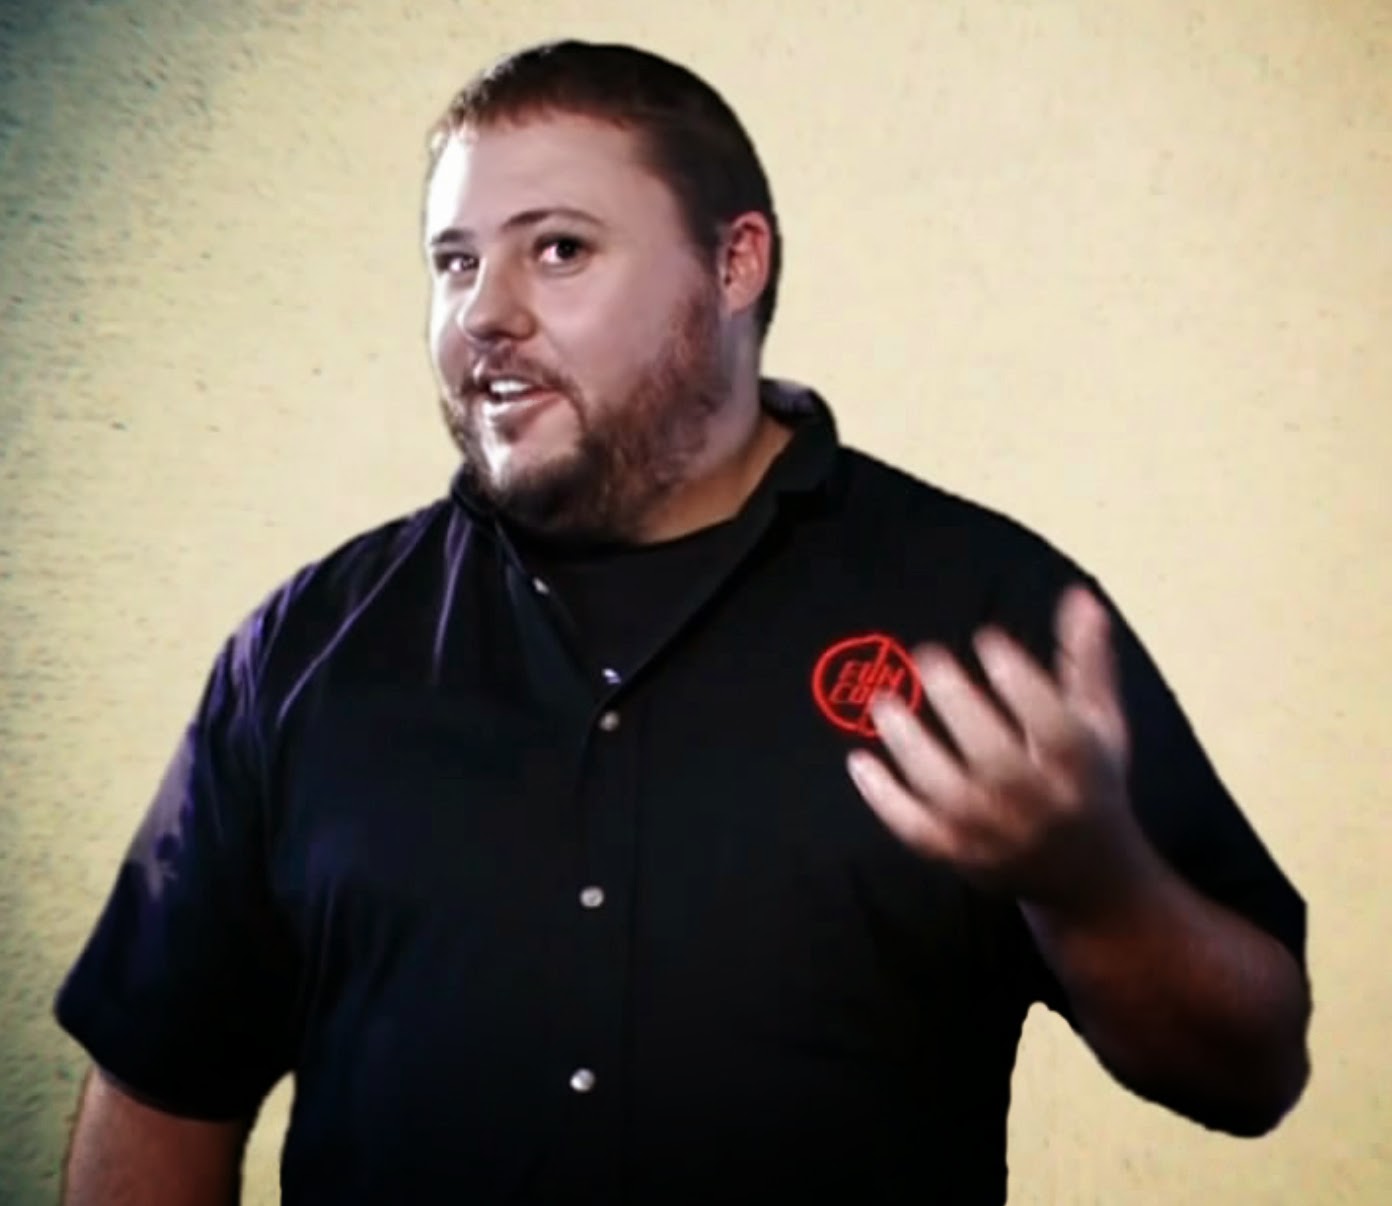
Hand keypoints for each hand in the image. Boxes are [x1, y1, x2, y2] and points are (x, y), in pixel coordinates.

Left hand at [846, 586, 1146, 913]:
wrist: (1092, 886)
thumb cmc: (1090, 786)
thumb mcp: (1100, 726)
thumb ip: (1085, 664)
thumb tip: (1079, 597)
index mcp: (1082, 770)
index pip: (1056, 728)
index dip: (1023, 683)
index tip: (988, 639)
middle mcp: (1041, 808)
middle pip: (999, 762)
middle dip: (961, 708)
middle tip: (927, 657)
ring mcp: (998, 838)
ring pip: (951, 797)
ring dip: (912, 748)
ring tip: (883, 702)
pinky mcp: (963, 859)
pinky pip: (918, 832)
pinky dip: (886, 800)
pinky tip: (859, 761)